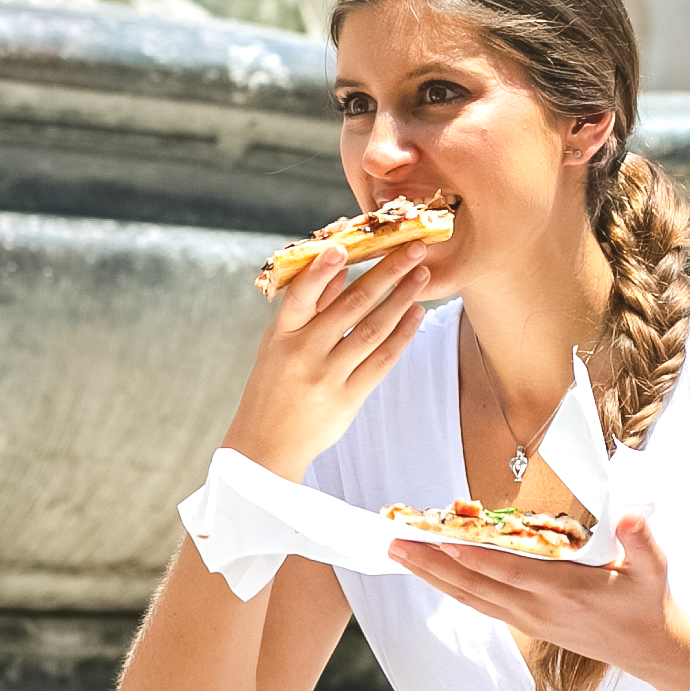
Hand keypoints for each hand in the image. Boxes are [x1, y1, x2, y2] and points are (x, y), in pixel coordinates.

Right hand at [222, 245, 431, 476]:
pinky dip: (401, 335)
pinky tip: (416, 314)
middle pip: (351, 306)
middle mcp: (304, 353)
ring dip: (401, 300)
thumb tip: (336, 265)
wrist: (267, 443)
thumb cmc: (274, 384)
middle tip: (412, 250)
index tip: (343, 246)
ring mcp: (327, 377)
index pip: (302, 296)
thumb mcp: (278, 343)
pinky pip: (381, 361)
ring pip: (372, 330)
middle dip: (386, 274)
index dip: (321, 271)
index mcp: (281, 335)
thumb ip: (310, 305)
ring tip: (421, 276)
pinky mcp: (348, 398)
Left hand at [388, 512, 684, 682]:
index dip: (470, 555)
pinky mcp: (529, 624)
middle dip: (431, 564)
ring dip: (433, 576)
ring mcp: (530, 619)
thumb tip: (629, 517)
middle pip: (474, 585)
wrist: (653, 649)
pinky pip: (482, 604)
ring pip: (471, 597)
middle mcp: (537, 608)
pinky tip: (436, 576)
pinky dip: (454, 588)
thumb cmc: (649, 601)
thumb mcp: (653, 566)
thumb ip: (639, 539)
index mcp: (562, 590)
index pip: (505, 570)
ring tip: (401, 555)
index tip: (438, 539)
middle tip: (394, 543)